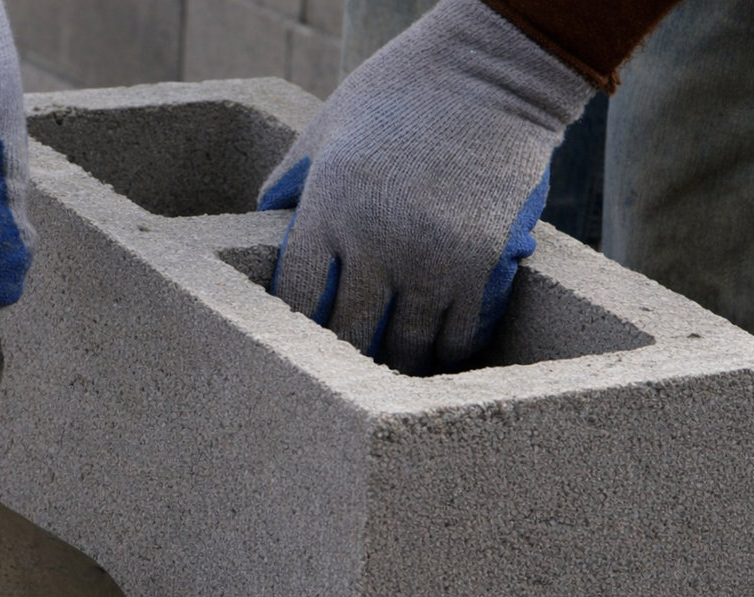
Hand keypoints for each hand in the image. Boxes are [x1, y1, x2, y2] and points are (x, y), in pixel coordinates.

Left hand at [259, 0, 592, 374]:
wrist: (492, 72)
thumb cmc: (400, 93)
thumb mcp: (326, 128)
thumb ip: (290, 185)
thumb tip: (262, 228)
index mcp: (329, 208)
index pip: (298, 301)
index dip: (298, 329)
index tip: (304, 338)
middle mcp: (376, 242)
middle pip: (350, 335)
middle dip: (346, 355)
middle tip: (346, 366)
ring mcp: (432, 258)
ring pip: (407, 348)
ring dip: (397, 362)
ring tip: (392, 367)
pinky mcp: (481, 265)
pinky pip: (458, 337)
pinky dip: (446, 351)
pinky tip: (439, 350)